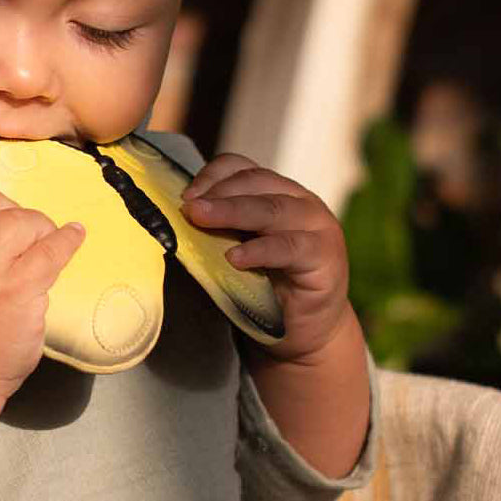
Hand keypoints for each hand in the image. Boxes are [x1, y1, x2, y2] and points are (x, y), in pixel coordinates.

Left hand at [181, 154, 349, 361]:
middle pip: (255, 183)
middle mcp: (299, 200)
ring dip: (232, 212)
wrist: (301, 332)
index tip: (184, 196)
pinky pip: (289, 247)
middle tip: (189, 208)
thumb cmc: (262, 287)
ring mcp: (317, 225)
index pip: (241, 168)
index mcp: (275, 191)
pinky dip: (259, 250)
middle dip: (217, 194)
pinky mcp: (326, 256)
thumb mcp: (234, 251)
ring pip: (272, 209)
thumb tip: (174, 219)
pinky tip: (234, 258)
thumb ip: (216, 231)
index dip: (211, 176)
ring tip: (201, 219)